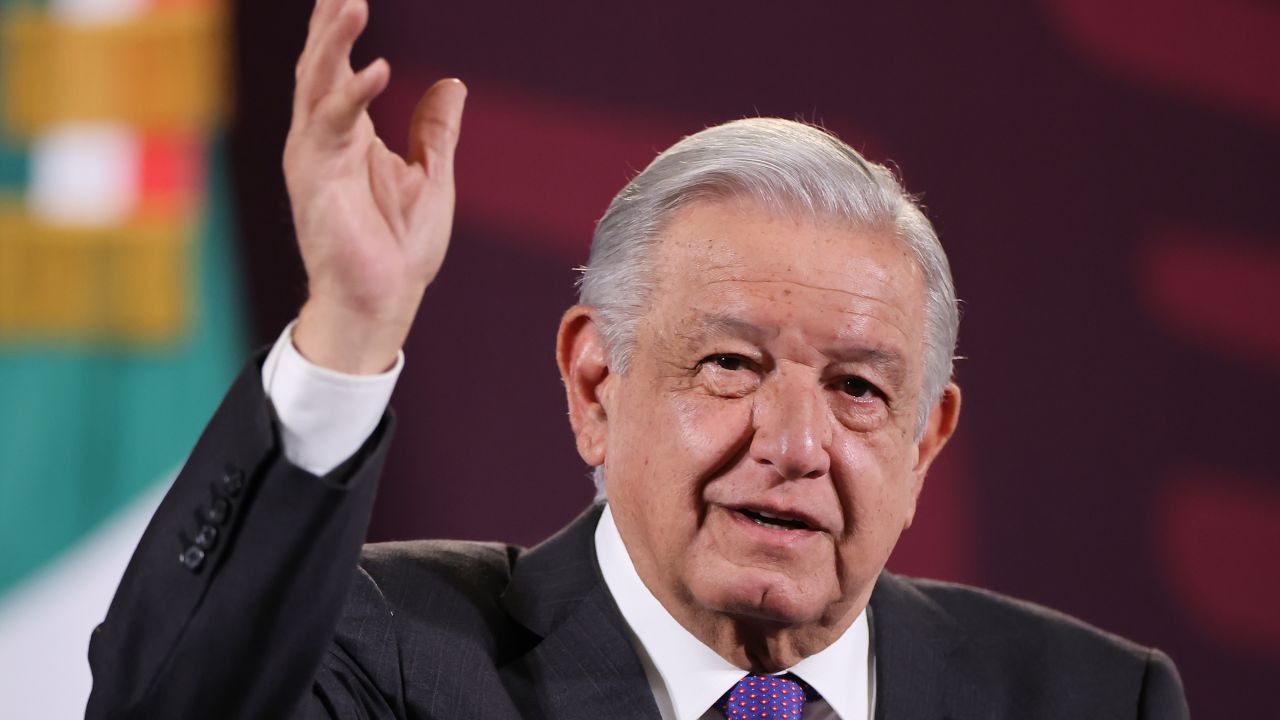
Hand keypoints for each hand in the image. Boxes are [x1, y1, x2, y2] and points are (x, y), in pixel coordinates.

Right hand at [283, 0, 465, 372]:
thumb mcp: (430, 176)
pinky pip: (331, 124)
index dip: (340, 31)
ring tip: (350, 2)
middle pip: (319, 66)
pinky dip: (352, 94)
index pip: (339, 70)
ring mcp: (313, 156)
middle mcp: (323, 138)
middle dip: (328, 25)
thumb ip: (435, 131)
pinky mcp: (315, 177)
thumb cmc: (400, 248)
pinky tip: (378, 68)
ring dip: (331, 42)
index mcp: (347, 135)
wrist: (383, 301)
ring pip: (315, 84)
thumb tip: (451, 85)